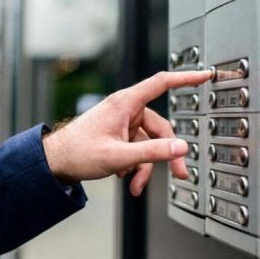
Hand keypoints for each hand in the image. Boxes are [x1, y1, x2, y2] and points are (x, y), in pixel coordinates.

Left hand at [42, 70, 211, 196]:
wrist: (55, 162)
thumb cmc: (77, 152)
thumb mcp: (119, 156)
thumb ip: (152, 152)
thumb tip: (180, 148)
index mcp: (125, 103)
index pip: (161, 83)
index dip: (185, 78)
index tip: (204, 74)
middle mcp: (125, 110)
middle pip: (160, 127)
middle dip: (165, 154)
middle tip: (177, 174)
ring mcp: (122, 123)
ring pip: (148, 143)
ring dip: (145, 166)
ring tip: (134, 183)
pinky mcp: (118, 136)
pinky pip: (137, 149)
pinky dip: (135, 165)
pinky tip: (124, 177)